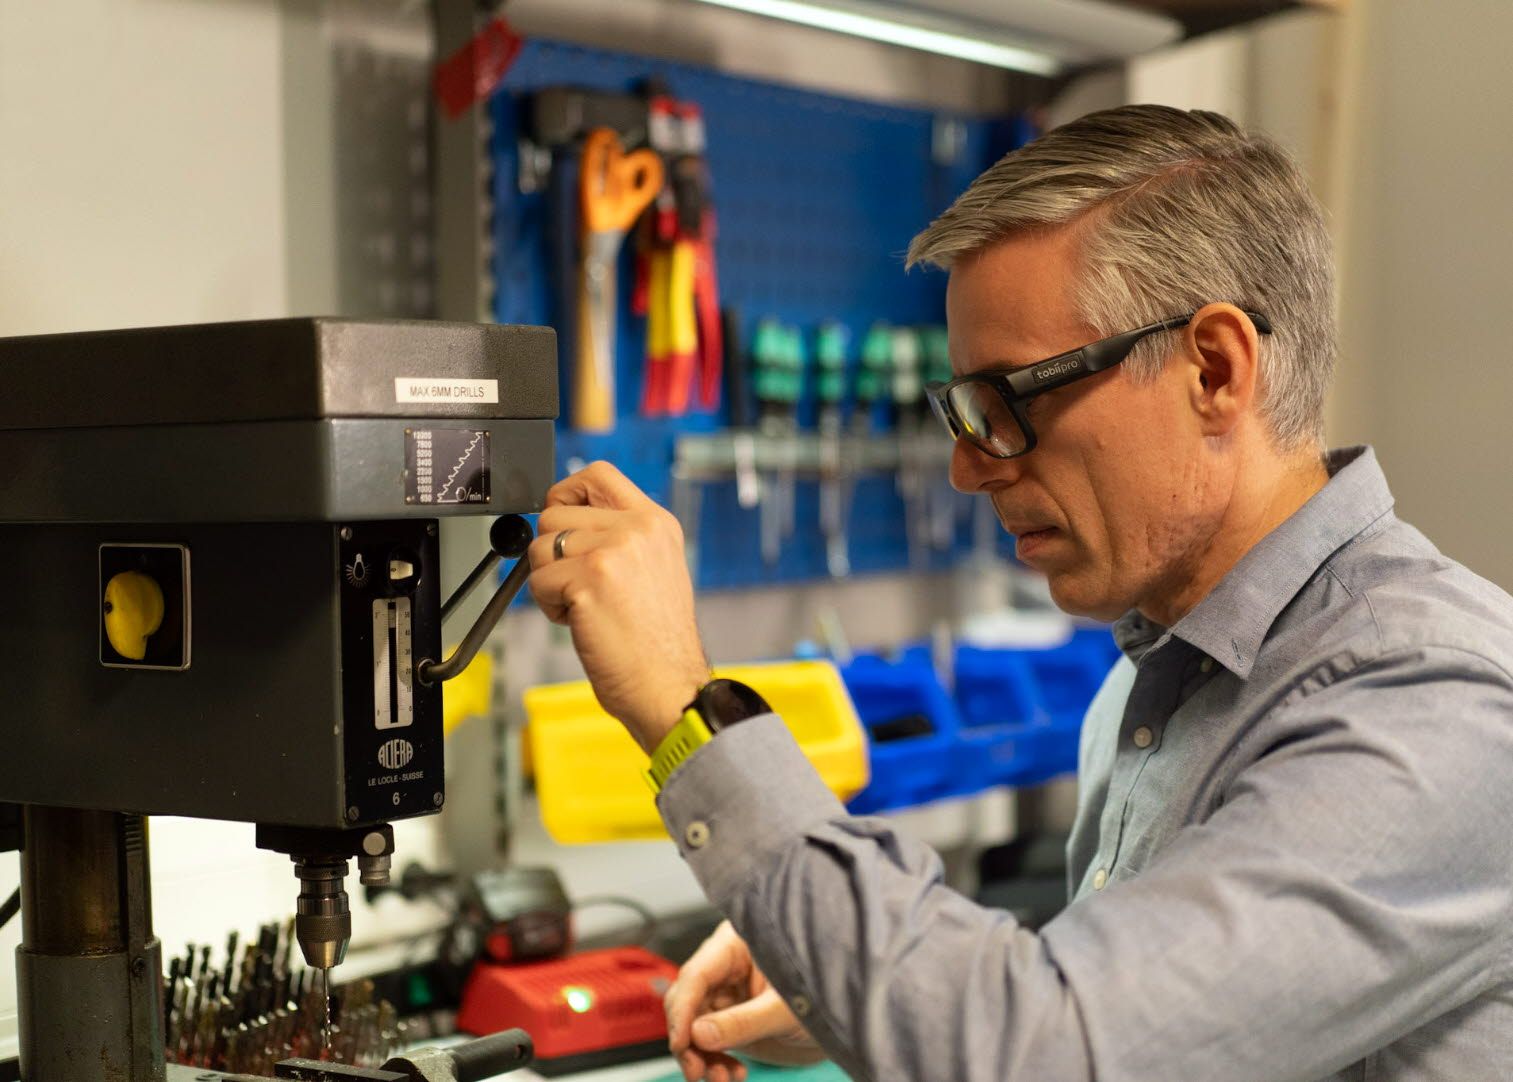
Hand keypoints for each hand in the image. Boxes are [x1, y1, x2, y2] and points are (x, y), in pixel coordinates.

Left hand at [527, 461, 709, 752]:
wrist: (669, 686)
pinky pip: (537, 581)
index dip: (566, 492)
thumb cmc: (658, 643)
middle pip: (555, 514)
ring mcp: (613, 552)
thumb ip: (619, 537)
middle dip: (553, 553)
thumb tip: (564, 520)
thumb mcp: (654, 569)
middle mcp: (637, 530)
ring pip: (540, 548)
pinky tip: (583, 624)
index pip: (598, 474)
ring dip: (550, 582)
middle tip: (582, 587)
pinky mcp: (588, 581)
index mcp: (655, 523)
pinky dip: (549, 607)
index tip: (561, 518)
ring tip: (585, 608)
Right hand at [665, 921, 825, 1081]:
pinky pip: (708, 1041)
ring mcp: (727, 992)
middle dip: (688, 1039)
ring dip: (701, 1056)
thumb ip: (743, 1022)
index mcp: (737, 943)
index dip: (683, 1009)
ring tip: (721, 1079)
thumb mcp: (784, 1011)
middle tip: (697, 1071)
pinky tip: (733, 1075)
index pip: (697, 973)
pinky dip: (714, 1062)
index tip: (681, 1043)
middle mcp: (726, 965)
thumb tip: (698, 1035)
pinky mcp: (731, 1017)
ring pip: (693, 1024)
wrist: (844, 1020)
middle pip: (687, 1000)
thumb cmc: (824, 997)